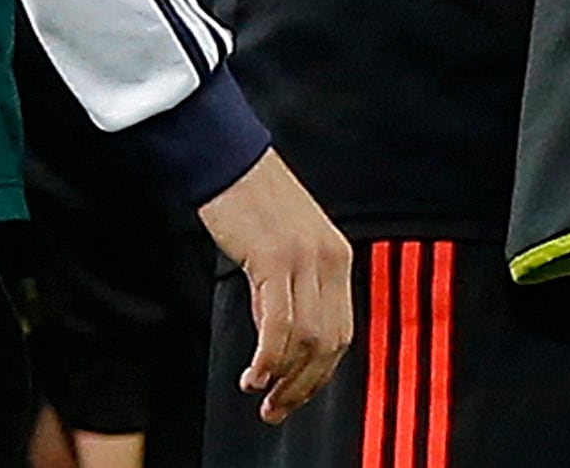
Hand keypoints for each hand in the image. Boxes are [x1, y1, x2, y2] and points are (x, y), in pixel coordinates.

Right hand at [198, 148, 354, 423]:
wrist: (227, 159)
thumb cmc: (250, 201)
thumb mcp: (287, 246)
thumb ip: (291, 288)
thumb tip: (280, 343)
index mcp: (337, 256)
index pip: (342, 331)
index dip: (320, 373)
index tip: (296, 395)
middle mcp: (329, 258)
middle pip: (329, 343)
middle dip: (303, 386)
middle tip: (275, 409)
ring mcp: (304, 258)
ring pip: (306, 340)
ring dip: (282, 378)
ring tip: (257, 391)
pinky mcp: (274, 257)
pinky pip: (278, 325)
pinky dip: (267, 359)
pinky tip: (252, 373)